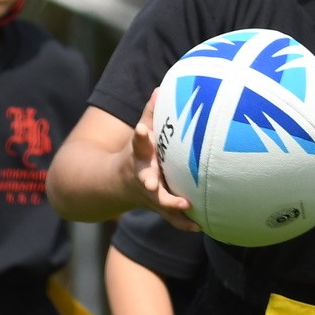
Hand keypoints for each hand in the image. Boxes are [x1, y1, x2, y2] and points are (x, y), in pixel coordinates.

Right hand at [130, 97, 200, 230]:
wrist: (114, 185)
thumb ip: (150, 114)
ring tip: (186, 206)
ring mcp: (150, 194)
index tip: (142, 129)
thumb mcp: (140, 136)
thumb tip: (160, 88)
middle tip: (150, 183)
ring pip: (159, 202)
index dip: (140, 136)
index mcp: (139, 156)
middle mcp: (142, 176)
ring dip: (171, 205)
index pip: (138, 143)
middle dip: (148, 181)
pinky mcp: (159, 207)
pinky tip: (199, 226)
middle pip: (144, 179)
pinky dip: (184, 222)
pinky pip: (172, 218)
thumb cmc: (138, 153)